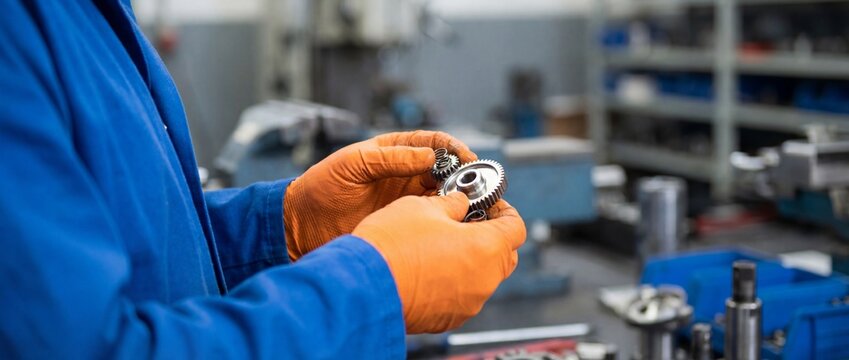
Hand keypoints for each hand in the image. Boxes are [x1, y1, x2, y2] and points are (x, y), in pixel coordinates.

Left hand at [284, 131, 475, 259]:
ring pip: (445, 195)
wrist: (301, 225)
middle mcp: (405, 174)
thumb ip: (389, 158)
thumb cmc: (322, 187)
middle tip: (480, 183)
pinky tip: (459, 223)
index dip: (453, 148)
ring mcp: (406, 200)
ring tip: (475, 204)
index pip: (432, 143)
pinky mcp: (404, 224)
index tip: (467, 157)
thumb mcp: (352, 164)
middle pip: (446, 170)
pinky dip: (449, 219)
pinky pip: (434, 219)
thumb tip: (430, 157)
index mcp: (393, 152)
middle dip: (465, 174)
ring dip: (462, 198)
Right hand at [353, 193, 525, 333]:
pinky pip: (462, 295)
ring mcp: (468, 303)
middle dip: (490, 235)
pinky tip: (428, 266)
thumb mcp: (422, 207)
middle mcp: (484, 280)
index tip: (487, 203)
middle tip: (465, 220)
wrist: (362, 287)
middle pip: (504, 254)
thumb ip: (450, 204)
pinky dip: (453, 280)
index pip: (516, 227)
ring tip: (441, 242)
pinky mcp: (448, 318)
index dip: (504, 211)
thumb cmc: (392, 245)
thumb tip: (459, 203)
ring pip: (482, 276)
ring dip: (470, 258)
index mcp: (486, 248)